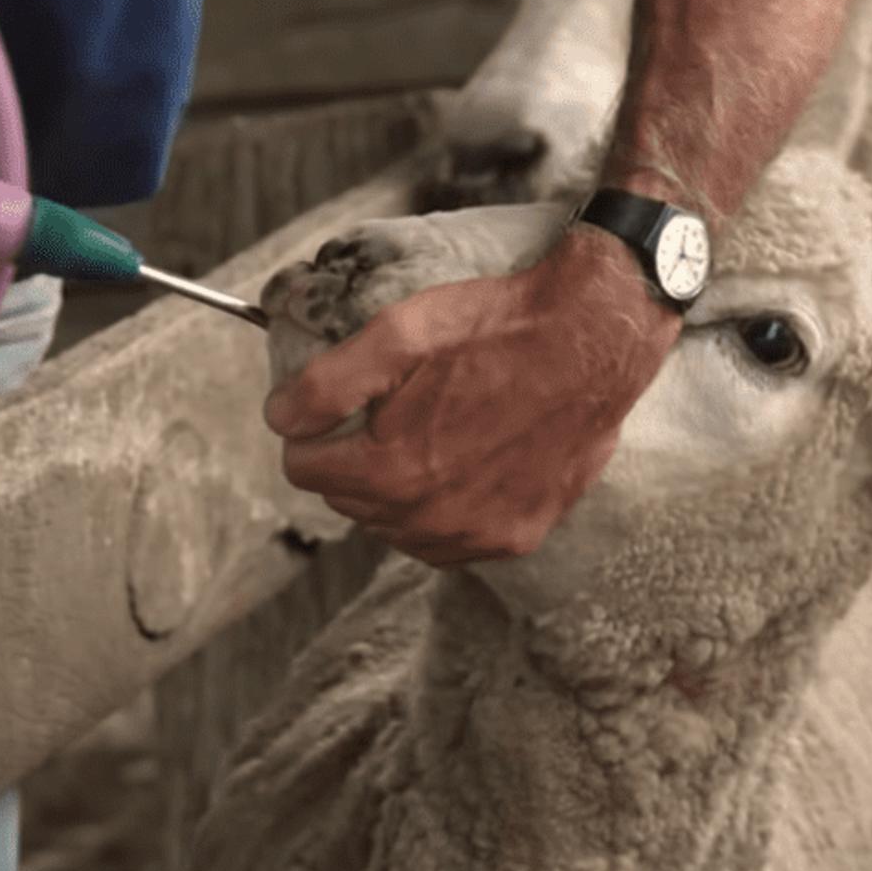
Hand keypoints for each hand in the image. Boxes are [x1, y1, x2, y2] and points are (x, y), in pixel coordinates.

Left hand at [264, 226, 681, 564]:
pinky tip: (461, 468)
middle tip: (386, 414)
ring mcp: (478, 534)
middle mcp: (431, 517)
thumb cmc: (495, 328)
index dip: (312, 433)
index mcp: (391, 470)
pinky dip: (444, 512)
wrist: (592, 338)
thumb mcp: (398, 333)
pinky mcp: (517, 535)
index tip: (335, 408)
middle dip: (353, 460)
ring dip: (396, 491)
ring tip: (426, 437)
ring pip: (397, 528)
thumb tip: (279, 420)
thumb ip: (325, 385)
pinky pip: (451, 542)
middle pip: (349, 501)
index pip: (305, 469)